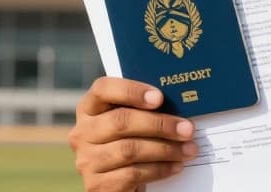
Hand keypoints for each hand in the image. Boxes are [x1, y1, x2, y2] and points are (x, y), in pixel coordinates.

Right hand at [68, 77, 197, 191]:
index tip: (159, 97)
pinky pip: (132, 174)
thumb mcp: (131, 122)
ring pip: (129, 150)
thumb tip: (179, 101)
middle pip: (121, 121)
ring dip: (165, 149)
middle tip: (187, 129)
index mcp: (89, 108)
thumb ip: (143, 109)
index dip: (131, 91)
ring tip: (188, 150)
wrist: (118, 183)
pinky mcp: (97, 185)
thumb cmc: (130, 143)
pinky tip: (176, 166)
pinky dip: (159, 169)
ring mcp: (86, 160)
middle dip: (160, 124)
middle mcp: (82, 132)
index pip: (103, 89)